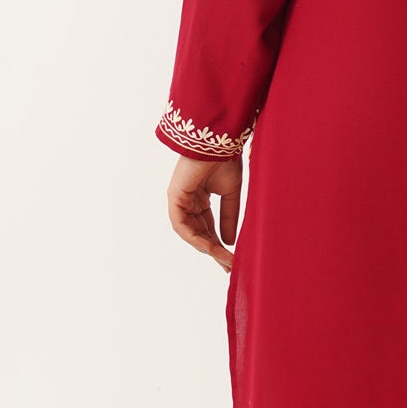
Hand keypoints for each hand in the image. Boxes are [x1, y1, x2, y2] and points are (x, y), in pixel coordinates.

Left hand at [166, 154, 242, 272]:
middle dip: (214, 250)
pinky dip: (195, 238)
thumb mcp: (231, 195)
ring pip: (190, 233)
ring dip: (206, 247)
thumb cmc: (225, 160)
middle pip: (199, 233)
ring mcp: (180, 200)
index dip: (219, 244)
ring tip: (224, 258)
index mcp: (200, 198)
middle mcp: (188, 201)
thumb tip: (230, 241)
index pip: (207, 227)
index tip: (231, 259)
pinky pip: (182, 225)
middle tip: (229, 265)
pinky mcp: (175, 198)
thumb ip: (229, 218)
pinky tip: (210, 247)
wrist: (218, 142)